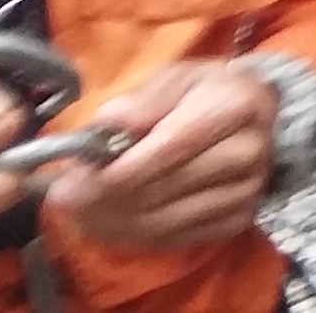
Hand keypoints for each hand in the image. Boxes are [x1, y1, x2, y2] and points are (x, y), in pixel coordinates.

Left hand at [43, 62, 278, 251]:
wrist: (246, 119)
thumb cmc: (202, 92)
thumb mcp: (174, 78)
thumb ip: (141, 101)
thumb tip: (107, 123)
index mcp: (238, 104)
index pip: (173, 145)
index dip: (126, 165)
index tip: (84, 174)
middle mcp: (251, 151)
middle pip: (168, 186)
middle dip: (109, 194)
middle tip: (65, 195)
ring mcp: (248, 190)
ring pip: (168, 218)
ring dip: (116, 219)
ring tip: (79, 208)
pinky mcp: (238, 219)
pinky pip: (177, 237)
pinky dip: (137, 234)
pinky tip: (112, 220)